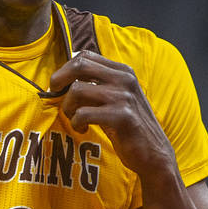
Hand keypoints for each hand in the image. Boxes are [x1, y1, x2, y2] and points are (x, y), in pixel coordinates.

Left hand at [48, 50, 175, 178]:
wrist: (152, 153)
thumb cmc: (126, 126)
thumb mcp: (112, 99)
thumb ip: (94, 86)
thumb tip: (60, 79)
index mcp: (123, 71)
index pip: (85, 55)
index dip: (65, 68)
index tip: (59, 84)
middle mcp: (125, 79)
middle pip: (80, 65)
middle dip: (59, 79)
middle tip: (55, 94)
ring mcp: (124, 96)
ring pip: (76, 90)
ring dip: (68, 107)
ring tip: (75, 119)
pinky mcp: (122, 116)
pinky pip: (83, 113)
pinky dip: (76, 122)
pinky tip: (82, 129)